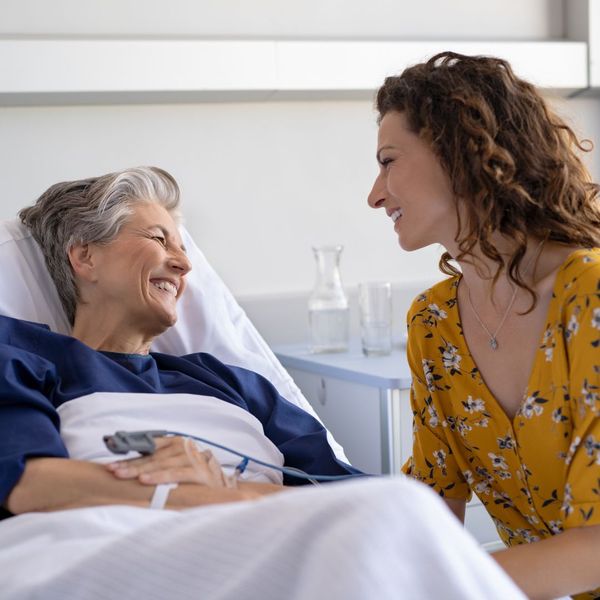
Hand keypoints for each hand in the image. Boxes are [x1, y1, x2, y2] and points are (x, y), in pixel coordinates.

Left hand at [106, 436, 230, 486]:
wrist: (220, 486)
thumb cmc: (192, 475)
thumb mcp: (174, 464)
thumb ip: (155, 462)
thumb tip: (125, 465)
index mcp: (176, 442)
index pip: (148, 447)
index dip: (130, 452)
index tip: (112, 458)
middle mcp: (184, 447)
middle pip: (152, 456)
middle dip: (130, 464)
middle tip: (112, 470)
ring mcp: (192, 459)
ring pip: (160, 463)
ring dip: (139, 469)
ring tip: (122, 474)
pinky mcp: (198, 473)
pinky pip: (175, 474)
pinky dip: (159, 477)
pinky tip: (144, 480)